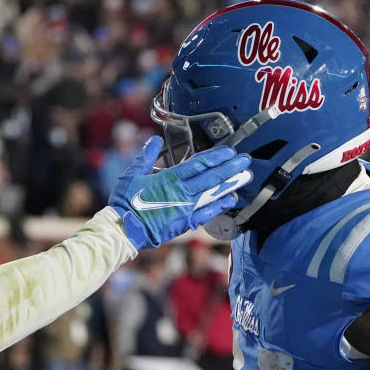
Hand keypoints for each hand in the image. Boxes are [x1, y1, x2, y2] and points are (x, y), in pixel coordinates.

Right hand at [108, 136, 250, 249]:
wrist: (123, 229)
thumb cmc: (125, 202)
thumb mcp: (132, 174)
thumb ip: (146, 157)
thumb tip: (154, 140)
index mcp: (169, 178)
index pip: (198, 164)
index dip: (216, 157)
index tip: (230, 152)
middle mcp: (182, 192)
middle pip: (211, 177)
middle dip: (230, 167)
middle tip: (246, 160)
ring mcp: (185, 208)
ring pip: (213, 193)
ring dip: (230, 184)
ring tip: (246, 176)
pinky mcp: (184, 223)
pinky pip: (207, 213)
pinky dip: (219, 206)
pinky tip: (231, 199)